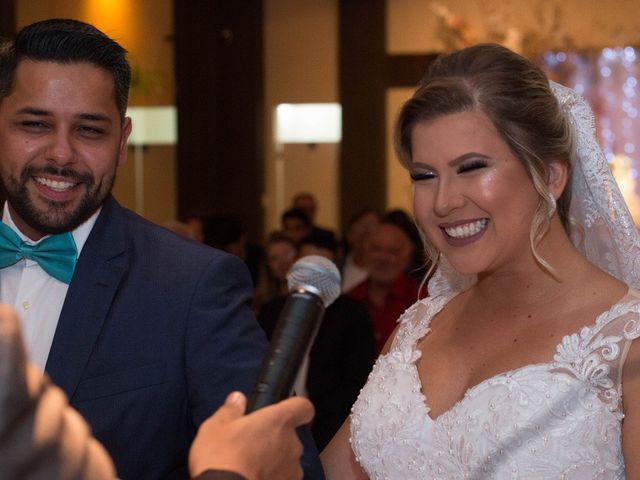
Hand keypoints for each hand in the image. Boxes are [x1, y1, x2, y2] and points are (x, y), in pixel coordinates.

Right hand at [189, 392, 313, 479]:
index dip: (296, 407)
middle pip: (290, 435)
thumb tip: (238, 399)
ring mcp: (292, 469)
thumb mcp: (216, 427)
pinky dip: (272, 477)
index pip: (303, 406)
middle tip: (252, 443)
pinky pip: (283, 477)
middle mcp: (292, 443)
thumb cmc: (222, 457)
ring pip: (287, 458)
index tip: (284, 410)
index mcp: (279, 420)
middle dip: (274, 438)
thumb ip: (231, 410)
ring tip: (250, 465)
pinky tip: (252, 478)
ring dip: (274, 459)